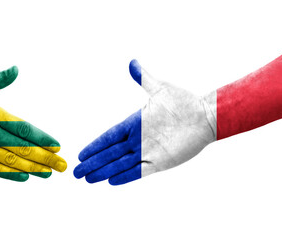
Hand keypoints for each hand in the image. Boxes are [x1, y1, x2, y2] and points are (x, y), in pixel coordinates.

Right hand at [74, 60, 215, 184]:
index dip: (94, 146)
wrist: (206, 117)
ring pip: (119, 164)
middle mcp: (138, 140)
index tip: (80, 154)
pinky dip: (125, 176)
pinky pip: (138, 171)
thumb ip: (144, 78)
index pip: (108, 137)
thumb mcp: (161, 89)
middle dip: (92, 163)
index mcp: (134, 123)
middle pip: (109, 154)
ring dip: (103, 171)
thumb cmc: (184, 102)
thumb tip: (132, 63)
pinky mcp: (160, 162)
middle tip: (75, 172)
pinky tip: (111, 181)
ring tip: (87, 179)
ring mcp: (148, 152)